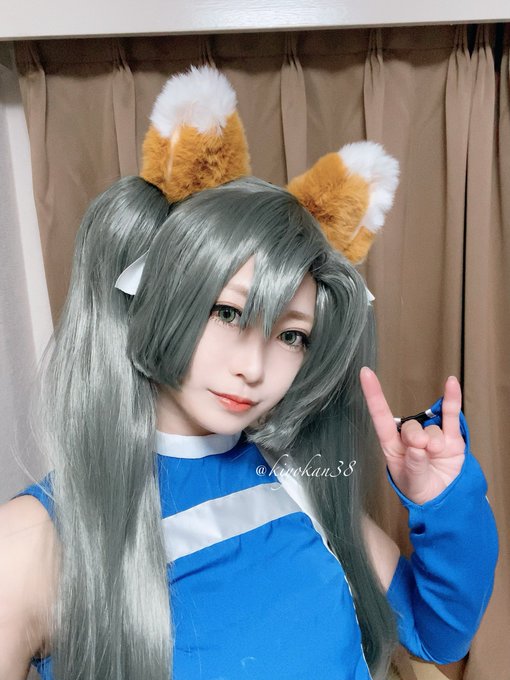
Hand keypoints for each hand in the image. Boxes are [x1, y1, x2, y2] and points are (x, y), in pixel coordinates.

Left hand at [359, 367, 465, 504]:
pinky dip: (451, 399)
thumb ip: (414, 466)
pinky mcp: (451, 439)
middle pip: (410, 426)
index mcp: (392, 447)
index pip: (380, 418)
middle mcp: (410, 439)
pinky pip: (450, 415)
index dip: (373, 396)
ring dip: (434, 441)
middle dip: (416, 437)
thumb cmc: (419, 490)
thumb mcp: (412, 483)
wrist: (443, 503)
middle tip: (421, 448)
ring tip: (436, 455)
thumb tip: (417, 447)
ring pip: (431, 428)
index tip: (366, 373)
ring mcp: (431, 437)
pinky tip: (451, 383)